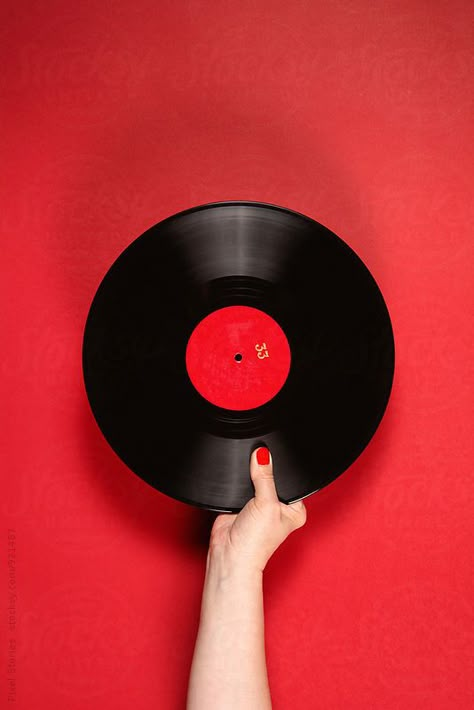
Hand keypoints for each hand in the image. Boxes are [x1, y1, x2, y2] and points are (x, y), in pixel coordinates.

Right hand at [208, 446, 306, 575]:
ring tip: (246, 487)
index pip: (293, 479)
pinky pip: (241, 485)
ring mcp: (260, 505)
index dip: (283, 468)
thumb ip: (265, 477)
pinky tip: (237, 486)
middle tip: (258, 472)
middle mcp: (279, 506)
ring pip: (256, 480)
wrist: (229, 554)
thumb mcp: (267, 504)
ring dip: (249, 479)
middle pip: (272, 477)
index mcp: (295, 508)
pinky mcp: (242, 503)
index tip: (274, 454)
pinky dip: (238, 483)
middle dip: (264, 473)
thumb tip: (263, 454)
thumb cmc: (256, 542)